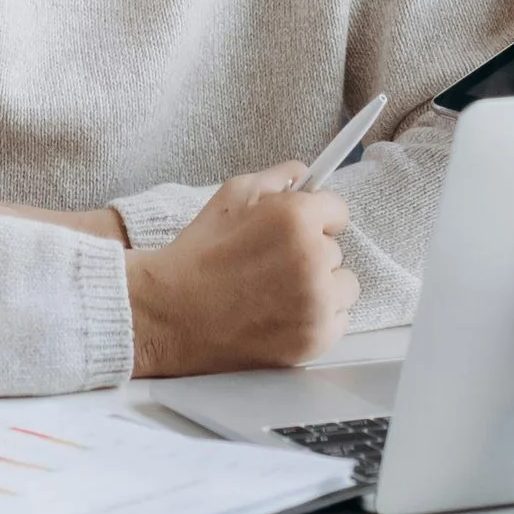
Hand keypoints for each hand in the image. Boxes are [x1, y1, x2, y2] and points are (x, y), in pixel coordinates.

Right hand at [126, 168, 357, 376]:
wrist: (170, 313)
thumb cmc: (199, 254)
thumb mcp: (231, 196)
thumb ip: (276, 178)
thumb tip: (304, 174)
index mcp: (296, 218)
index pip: (338, 210)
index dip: (314, 217)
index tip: (297, 229)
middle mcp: (313, 259)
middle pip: (336, 250)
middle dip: (310, 252)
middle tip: (272, 263)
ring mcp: (317, 304)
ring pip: (343, 286)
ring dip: (321, 287)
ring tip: (279, 291)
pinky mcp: (315, 340)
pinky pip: (340, 321)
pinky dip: (318, 319)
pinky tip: (284, 314)